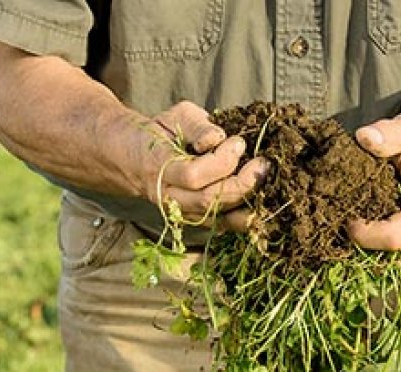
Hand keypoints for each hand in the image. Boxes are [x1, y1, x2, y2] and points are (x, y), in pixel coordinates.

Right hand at [133, 101, 269, 230]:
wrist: (136, 159)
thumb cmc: (162, 132)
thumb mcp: (176, 116)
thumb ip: (197, 125)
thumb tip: (218, 139)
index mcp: (159, 168)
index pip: (193, 175)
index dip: (220, 161)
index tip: (237, 142)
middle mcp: (168, 197)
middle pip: (208, 201)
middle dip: (241, 183)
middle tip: (262, 164)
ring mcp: (181, 213)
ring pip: (218, 219)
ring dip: (247, 202)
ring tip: (264, 180)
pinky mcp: (195, 220)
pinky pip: (224, 225)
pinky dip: (245, 216)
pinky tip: (262, 200)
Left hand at [350, 110, 400, 249]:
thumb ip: (389, 135)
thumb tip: (364, 137)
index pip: (393, 238)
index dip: (363, 233)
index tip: (345, 214)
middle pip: (385, 252)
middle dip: (359, 239)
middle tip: (341, 215)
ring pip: (382, 255)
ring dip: (360, 241)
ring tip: (347, 215)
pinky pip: (383, 248)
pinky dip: (366, 237)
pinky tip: (355, 216)